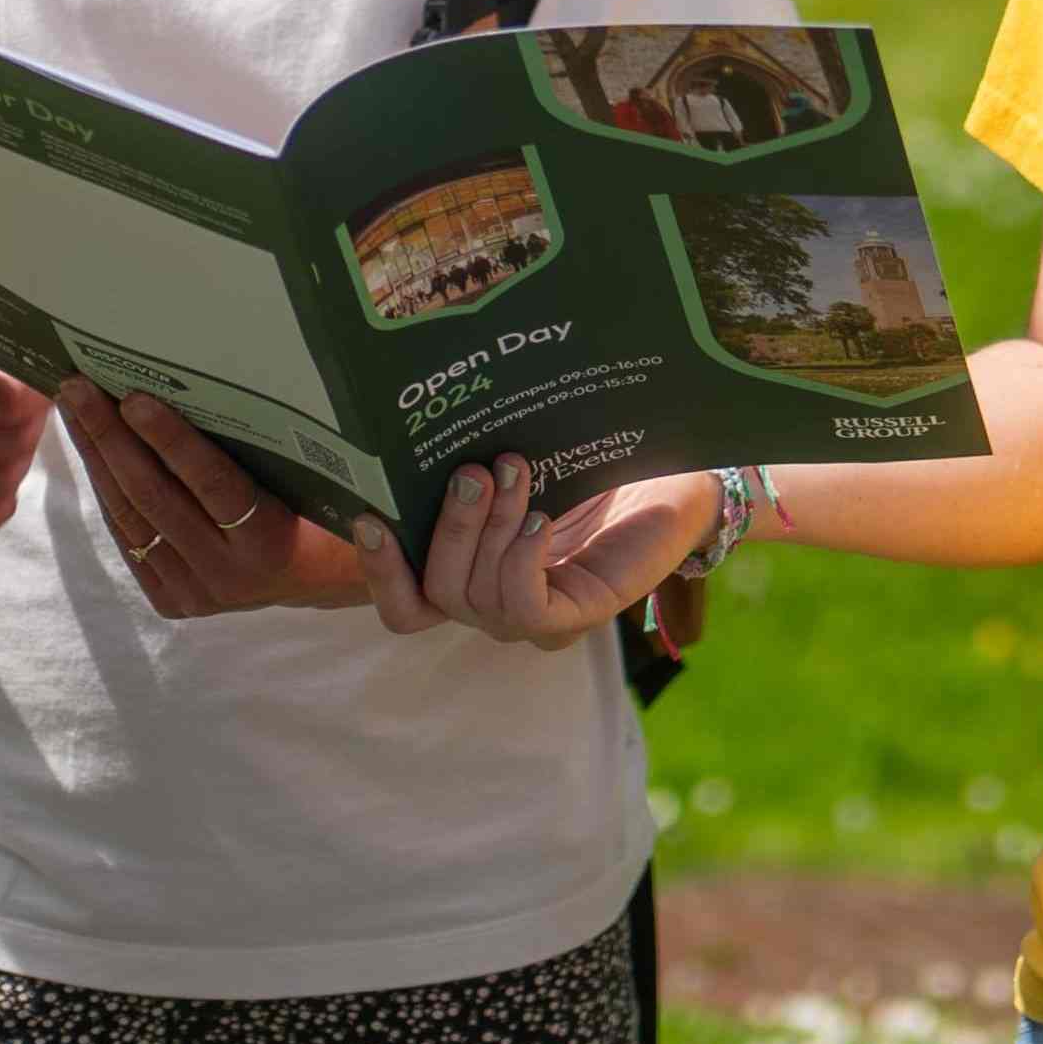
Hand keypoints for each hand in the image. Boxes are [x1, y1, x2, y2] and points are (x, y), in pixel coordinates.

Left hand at [62, 387, 372, 616]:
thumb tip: (185, 384)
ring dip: (97, 459)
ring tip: (74, 411)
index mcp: (269, 540)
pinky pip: (127, 538)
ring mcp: (194, 593)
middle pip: (155, 498)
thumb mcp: (295, 477)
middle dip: (110, 438)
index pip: (213, 483)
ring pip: (130, 518)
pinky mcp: (170, 601)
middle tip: (79, 390)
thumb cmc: (309, 504)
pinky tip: (91, 452)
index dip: (171, 439)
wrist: (312, 574)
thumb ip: (251, 450)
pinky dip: (107, 491)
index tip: (134, 397)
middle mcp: (228, 573)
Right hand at [364, 459, 703, 647]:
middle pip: (435, 592)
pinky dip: (520, 560)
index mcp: (475, 573)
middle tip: (472, 469)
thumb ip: (471, 461)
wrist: (676, 473)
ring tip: (514, 472)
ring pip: (475, 596)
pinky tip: (539, 519)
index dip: (378, 572)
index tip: (366, 516)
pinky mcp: (580, 615)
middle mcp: (498, 605)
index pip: (408, 605)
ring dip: (487, 530)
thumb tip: (419, 425)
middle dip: (446, 526)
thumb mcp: (521, 460)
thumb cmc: (594, 463)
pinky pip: (526, 608)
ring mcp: (538, 618)